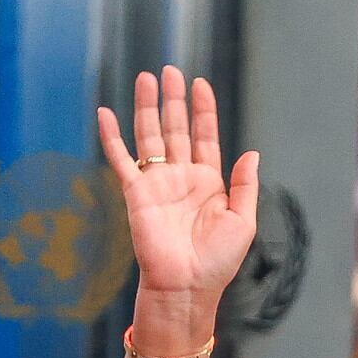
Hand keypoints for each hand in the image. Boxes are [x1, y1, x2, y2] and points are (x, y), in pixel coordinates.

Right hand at [96, 67, 258, 314]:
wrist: (187, 287)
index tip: (200, 84)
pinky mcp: (136, 193)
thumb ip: (245, 186)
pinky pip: (121, 159)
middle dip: (173, 99)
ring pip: (149, 135)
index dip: (203, 110)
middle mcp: (181, 178)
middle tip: (170, 70)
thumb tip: (252, 153)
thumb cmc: (217, 262)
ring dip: (147, 106)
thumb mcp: (242, 222)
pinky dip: (111, 136)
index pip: (204, 136)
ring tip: (146, 77)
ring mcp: (157, 183)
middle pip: (175, 128)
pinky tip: (105, 112)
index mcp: (209, 183)